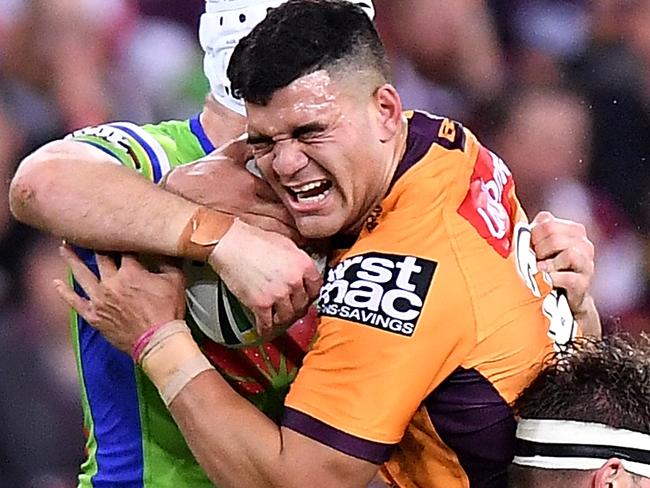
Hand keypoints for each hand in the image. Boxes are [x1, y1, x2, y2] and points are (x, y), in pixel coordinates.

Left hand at [54, 245, 185, 353]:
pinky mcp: (93, 316)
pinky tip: (57, 283)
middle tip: (85, 232)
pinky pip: (75, 303)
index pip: (124, 249)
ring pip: (81, 275)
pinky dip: (65, 293)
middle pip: (100, 257)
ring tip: (64, 248)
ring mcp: (99, 300)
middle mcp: (111, 282)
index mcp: (130, 272)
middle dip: (94, 244)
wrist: (157, 340)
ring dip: (72, 259)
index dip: (121, 238)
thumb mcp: (176, 280)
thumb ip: (168, 260)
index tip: (118, 230)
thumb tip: (167, 245)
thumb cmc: (168, 311)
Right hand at [163, 138, 302, 244]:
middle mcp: (248, 206)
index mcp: (250, 185)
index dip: (302, 202)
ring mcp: (242, 224)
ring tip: (307, 243)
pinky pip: (262, 246)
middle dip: (302, 225)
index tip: (315, 205)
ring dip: (293, 240)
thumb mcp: (225, 154)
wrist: (174, 196)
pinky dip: (277, 249)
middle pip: (285, 219)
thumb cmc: (198, 177)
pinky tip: (286, 252)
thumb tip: (261, 134)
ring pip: (276, 236)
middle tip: (318, 228)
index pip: (284, 195)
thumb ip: (246, 144)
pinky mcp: (235, 237)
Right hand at [209, 219, 322, 336]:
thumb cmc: (254, 240)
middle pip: (302, 304)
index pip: (317, 287)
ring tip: (279, 319)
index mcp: (303, 264)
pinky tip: (264, 329)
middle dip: (297, 308)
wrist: (231, 244)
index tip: (307, 297)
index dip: (311, 294)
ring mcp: (278, 293)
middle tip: (292, 310)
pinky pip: (267, 323)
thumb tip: (302, 272)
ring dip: (283, 320)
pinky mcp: (261, 303)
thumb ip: (297, 260)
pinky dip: (266, 329)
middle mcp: (294, 280)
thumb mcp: (286, 244)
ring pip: (287, 316)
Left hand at [531, 211, 594, 315]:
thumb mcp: (538, 245)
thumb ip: (534, 229)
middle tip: (534, 259)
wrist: (558, 297)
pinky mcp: (584, 283)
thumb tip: (519, 220)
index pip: (547, 223)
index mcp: (573, 230)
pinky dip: (553, 278)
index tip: (529, 246)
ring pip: (570, 253)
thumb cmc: (545, 266)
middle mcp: (584, 244)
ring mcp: (587, 264)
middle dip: (539, 250)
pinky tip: (546, 279)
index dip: (533, 235)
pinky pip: (569, 277)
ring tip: (540, 269)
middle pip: (556, 237)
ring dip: (548, 263)